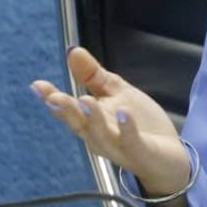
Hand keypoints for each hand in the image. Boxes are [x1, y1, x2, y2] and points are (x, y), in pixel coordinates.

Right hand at [31, 47, 191, 206]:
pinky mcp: (140, 152)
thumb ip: (93, 75)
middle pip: (80, 124)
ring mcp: (119, 146)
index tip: (38, 85)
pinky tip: (123, 113)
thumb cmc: (139, 124)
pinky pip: (131, 140)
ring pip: (101, 134)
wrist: (169, 157)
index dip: (52, 99)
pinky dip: (126, 127)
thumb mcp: (117, 93)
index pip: (69, 111)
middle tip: (53, 96)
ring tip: (86, 99)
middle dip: (66, 110)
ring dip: (93, 117)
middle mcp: (99, 137)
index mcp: (91, 123)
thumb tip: (73, 50)